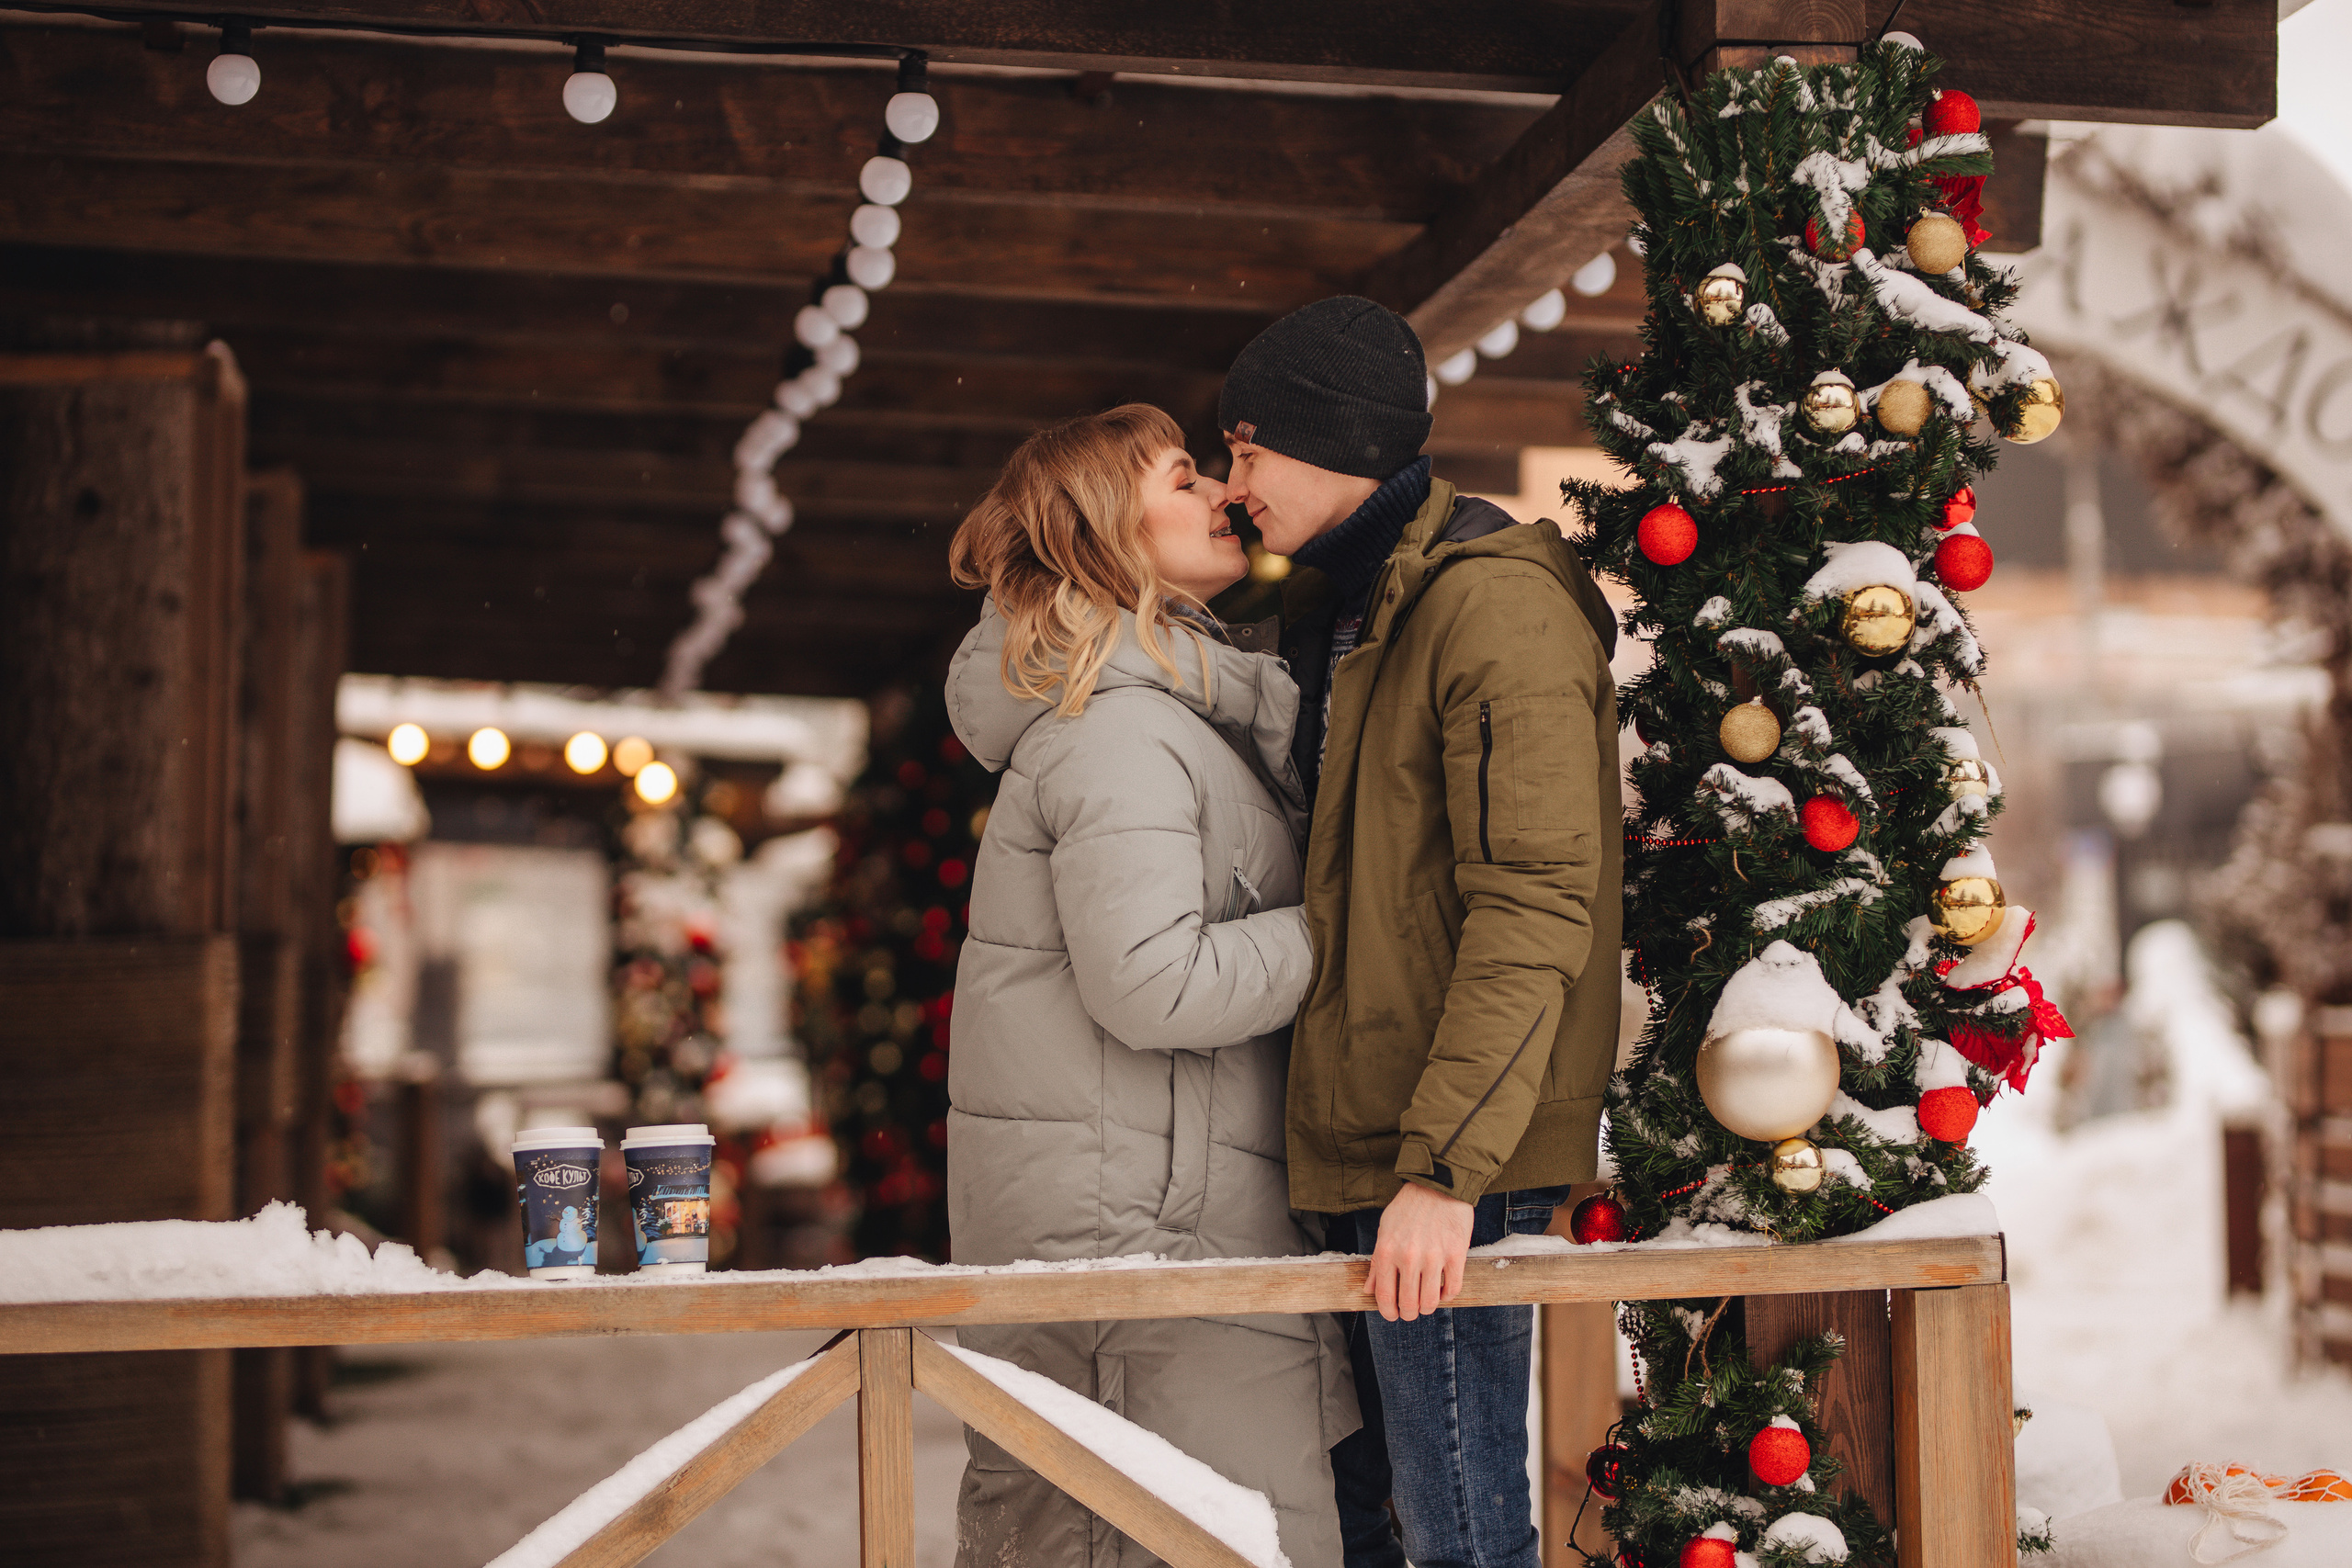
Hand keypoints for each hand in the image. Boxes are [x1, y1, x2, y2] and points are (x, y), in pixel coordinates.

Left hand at [1367, 1182, 1476, 1322]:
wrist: (1438, 1185)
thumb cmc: (1408, 1207)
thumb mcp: (1384, 1230)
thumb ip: (1376, 1263)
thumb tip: (1369, 1290)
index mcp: (1386, 1251)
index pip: (1385, 1295)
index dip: (1388, 1312)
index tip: (1392, 1315)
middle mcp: (1408, 1257)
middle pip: (1409, 1303)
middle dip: (1408, 1313)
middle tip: (1410, 1311)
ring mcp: (1434, 1257)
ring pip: (1431, 1302)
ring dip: (1427, 1308)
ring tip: (1426, 1303)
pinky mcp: (1456, 1255)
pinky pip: (1453, 1289)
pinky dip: (1447, 1296)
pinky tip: (1443, 1291)